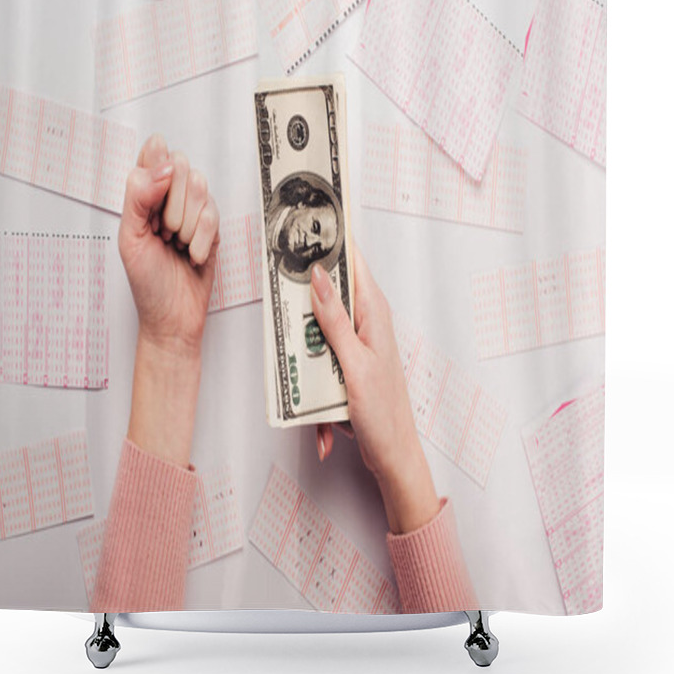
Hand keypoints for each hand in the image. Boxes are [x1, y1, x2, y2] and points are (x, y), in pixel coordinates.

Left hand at [118, 134, 219, 357]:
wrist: (173, 319)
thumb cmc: (147, 284)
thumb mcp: (129, 239)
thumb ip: (139, 197)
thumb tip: (162, 166)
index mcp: (142, 198)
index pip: (151, 156)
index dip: (156, 161)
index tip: (156, 185)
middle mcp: (168, 201)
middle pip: (181, 165)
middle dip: (173, 201)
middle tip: (164, 230)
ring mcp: (193, 214)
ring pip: (201, 187)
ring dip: (188, 222)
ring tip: (177, 244)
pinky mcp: (213, 229)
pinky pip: (214, 215)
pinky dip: (201, 239)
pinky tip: (191, 254)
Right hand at [309, 245, 440, 533]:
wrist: (394, 456)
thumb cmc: (384, 413)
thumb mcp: (354, 364)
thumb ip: (334, 320)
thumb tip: (318, 276)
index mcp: (373, 314)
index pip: (353, 264)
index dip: (335, 239)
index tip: (314, 217)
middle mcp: (365, 324)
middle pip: (328, 292)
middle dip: (303, 294)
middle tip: (279, 289)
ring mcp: (354, 345)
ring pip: (317, 327)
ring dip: (305, 350)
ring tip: (303, 371)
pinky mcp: (345, 365)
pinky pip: (320, 362)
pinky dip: (315, 388)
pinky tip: (325, 430)